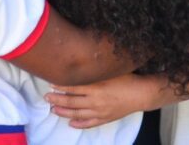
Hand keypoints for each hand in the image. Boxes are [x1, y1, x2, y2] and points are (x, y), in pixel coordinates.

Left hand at [46, 74, 161, 128]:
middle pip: (72, 102)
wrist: (141, 94)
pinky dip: (80, 124)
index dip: (61, 86)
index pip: (74, 87)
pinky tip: (71, 123)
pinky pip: (90, 123)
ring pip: (78, 114)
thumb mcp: (109, 71)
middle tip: (47, 98)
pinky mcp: (106, 118)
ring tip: (53, 110)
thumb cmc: (126, 79)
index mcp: (96, 87)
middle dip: (58, 100)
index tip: (51, 84)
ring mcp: (100, 112)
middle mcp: (96, 101)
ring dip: (64, 112)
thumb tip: (80, 65)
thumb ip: (94, 71)